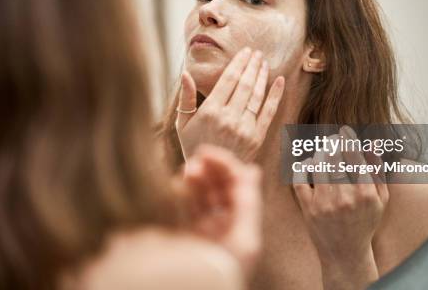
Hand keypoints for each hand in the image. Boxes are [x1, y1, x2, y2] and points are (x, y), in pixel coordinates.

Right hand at [176, 48, 284, 161]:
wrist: (212, 174)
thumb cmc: (194, 146)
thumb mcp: (183, 124)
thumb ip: (186, 98)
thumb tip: (185, 73)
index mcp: (210, 112)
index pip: (228, 80)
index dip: (238, 63)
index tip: (245, 52)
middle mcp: (228, 118)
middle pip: (244, 84)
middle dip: (252, 65)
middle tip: (257, 52)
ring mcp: (244, 128)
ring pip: (256, 95)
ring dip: (262, 75)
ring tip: (264, 62)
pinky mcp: (256, 137)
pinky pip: (269, 112)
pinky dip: (275, 95)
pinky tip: (280, 81)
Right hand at [181, 144, 262, 276]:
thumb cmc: (226, 273)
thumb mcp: (245, 240)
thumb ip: (248, 204)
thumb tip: (252, 169)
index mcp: (240, 225)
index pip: (235, 186)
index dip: (225, 166)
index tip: (207, 153)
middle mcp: (220, 225)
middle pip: (216, 187)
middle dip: (209, 170)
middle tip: (198, 159)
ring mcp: (198, 231)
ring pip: (196, 195)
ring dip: (193, 179)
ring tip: (189, 171)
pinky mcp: (178, 237)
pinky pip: (178, 208)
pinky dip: (176, 194)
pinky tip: (175, 187)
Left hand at [293, 126, 388, 289]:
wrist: (345, 253)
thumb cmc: (365, 221)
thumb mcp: (380, 199)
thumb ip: (378, 170)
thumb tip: (372, 143)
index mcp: (366, 194)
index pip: (355, 157)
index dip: (348, 139)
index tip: (344, 129)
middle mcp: (345, 198)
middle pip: (334, 158)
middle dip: (332, 142)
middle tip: (332, 138)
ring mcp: (325, 204)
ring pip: (318, 165)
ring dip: (319, 152)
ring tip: (323, 150)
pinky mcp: (308, 209)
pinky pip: (300, 179)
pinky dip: (303, 166)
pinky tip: (309, 163)